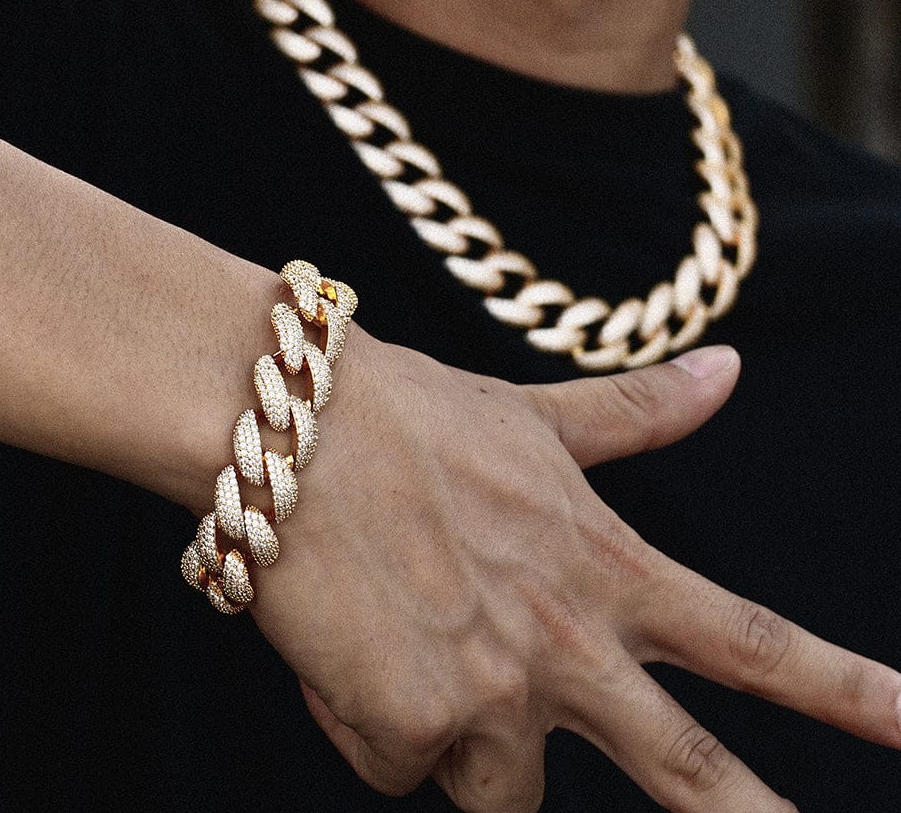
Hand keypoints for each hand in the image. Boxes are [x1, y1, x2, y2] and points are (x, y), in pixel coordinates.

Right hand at [248, 333, 900, 812]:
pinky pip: (397, 763)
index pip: (754, 646)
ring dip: (466, 743)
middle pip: (687, 776)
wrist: (290, 431)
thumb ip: (637, 412)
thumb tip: (729, 366)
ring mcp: (490, 696)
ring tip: (411, 644)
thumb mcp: (534, 418)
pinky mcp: (408, 729)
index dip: (849, 693)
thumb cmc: (411, 416)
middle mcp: (565, 645)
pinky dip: (374, 720)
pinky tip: (345, 641)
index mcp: (606, 569)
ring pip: (500, 790)